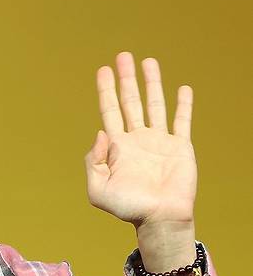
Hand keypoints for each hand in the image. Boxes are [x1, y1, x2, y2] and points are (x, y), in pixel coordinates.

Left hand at [84, 51, 196, 228]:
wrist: (159, 219)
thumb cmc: (128, 208)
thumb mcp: (97, 189)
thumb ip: (92, 161)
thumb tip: (100, 133)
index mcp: (117, 147)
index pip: (109, 111)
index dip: (105, 90)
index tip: (103, 70)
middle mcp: (137, 139)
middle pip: (130, 101)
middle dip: (126, 79)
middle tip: (123, 56)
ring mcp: (159, 142)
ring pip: (155, 105)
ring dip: (152, 83)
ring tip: (148, 62)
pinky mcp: (180, 147)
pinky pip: (182, 121)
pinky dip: (183, 105)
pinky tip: (183, 88)